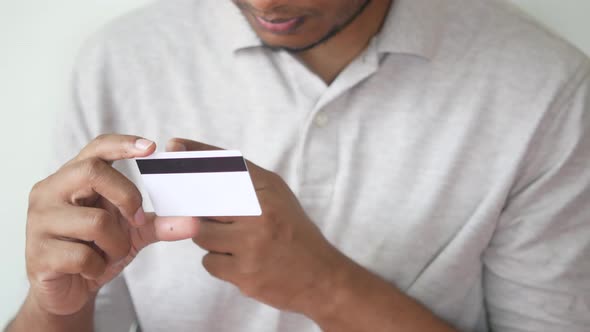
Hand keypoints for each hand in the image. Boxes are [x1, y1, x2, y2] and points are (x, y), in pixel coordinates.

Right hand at [26, 134, 198, 315]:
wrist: (68, 292)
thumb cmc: (97, 250)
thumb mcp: (132, 232)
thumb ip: (160, 223)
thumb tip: (195, 222)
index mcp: (71, 178)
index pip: (96, 148)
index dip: (123, 143)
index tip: (151, 147)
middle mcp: (50, 191)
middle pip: (93, 172)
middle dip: (127, 197)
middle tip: (136, 219)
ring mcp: (39, 221)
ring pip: (95, 221)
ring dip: (115, 243)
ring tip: (108, 253)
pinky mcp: (38, 253)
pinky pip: (83, 256)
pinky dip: (98, 267)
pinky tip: (90, 269)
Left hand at [167, 138, 346, 312]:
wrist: (322, 278)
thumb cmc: (293, 232)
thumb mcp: (277, 197)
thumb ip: (243, 181)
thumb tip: (200, 167)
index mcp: (268, 191)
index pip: (224, 165)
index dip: (195, 154)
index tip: (174, 146)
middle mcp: (260, 213)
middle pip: (204, 200)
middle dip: (193, 203)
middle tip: (192, 204)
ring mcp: (251, 245)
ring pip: (201, 233)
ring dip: (208, 237)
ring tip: (233, 240)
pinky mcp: (244, 274)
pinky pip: (209, 262)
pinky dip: (218, 261)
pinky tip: (239, 260)